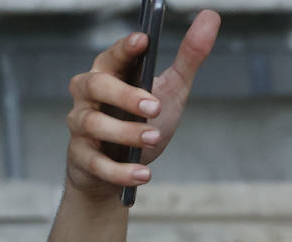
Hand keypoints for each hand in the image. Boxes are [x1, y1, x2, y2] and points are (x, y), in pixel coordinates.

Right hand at [64, 10, 219, 197]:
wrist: (119, 171)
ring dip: (126, 132)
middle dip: (125, 95)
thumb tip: (210, 17)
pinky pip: (97, 164)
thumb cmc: (141, 122)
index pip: (113, 55)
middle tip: (155, 106)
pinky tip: (143, 174)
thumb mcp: (170, 90)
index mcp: (108, 72)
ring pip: (94, 124)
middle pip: (97, 85)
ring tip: (155, 138)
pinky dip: (120, 170)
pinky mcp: (81, 158)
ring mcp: (81, 126)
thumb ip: (189, 57)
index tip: (143, 41)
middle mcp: (87, 95)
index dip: (125, 48)